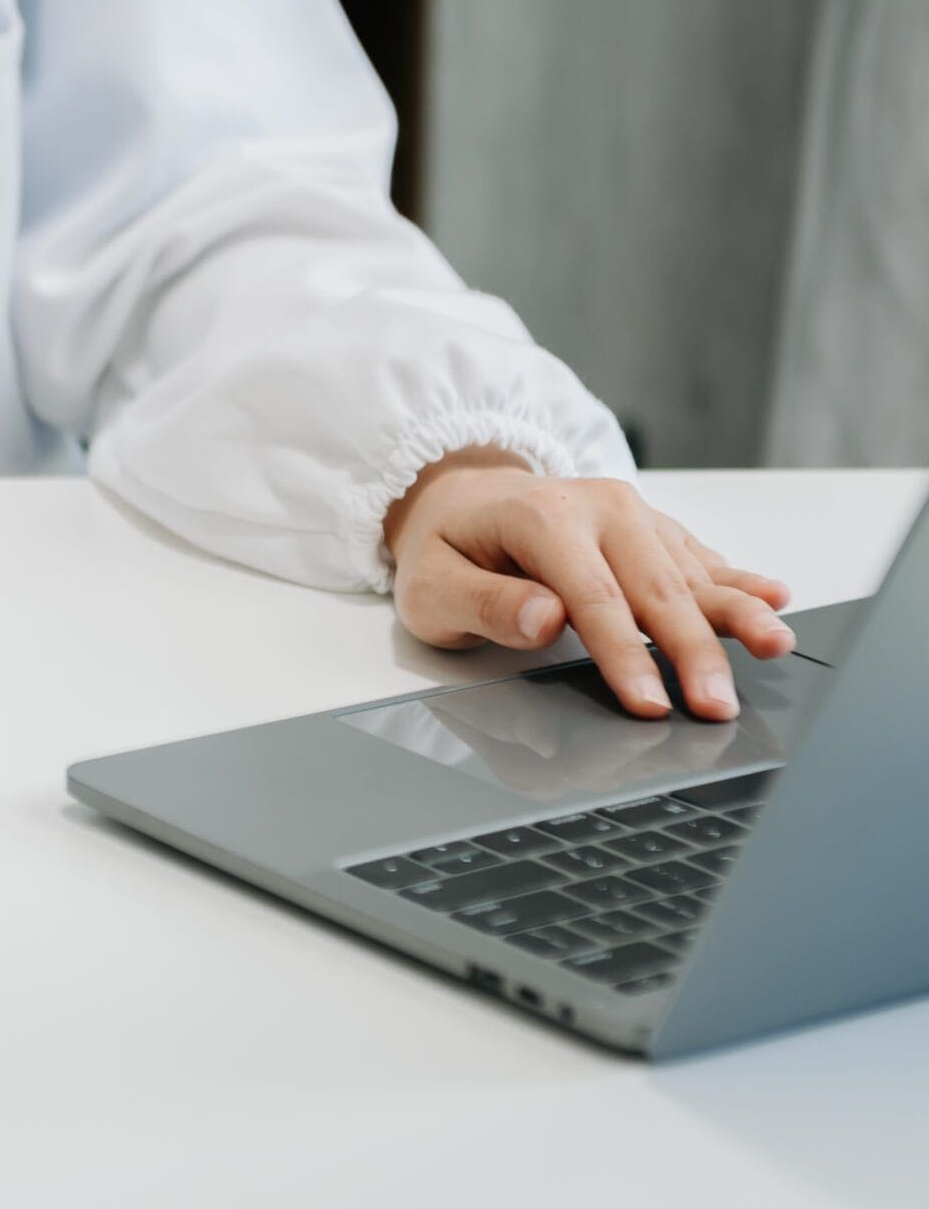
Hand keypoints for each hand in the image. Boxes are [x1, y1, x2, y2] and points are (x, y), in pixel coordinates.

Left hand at [383, 448, 794, 720]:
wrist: (460, 502)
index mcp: (541, 518)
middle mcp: (598, 507)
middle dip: (692, 651)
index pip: (593, 598)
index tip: (650, 704)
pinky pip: (698, 558)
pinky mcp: (651, 528)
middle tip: (718, 706)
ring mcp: (631, 514)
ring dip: (734, 614)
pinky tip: (776, 598)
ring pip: (689, 573)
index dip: (625, 656)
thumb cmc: (445, 552)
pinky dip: (737, 582)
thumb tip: (545, 619)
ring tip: (775, 646)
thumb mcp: (432, 586)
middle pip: (655, 588)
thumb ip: (486, 603)